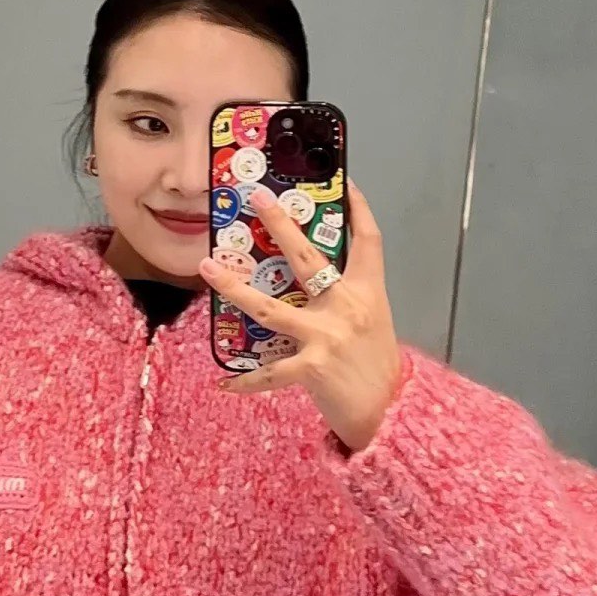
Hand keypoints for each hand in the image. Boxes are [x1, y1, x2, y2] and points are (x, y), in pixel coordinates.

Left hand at [201, 178, 402, 451]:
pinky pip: (268, 373)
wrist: (388, 413)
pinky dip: (244, 381)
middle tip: (257, 197)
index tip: (344, 182)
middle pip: (309, 258)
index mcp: (367, 292)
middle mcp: (346, 308)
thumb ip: (347, 297)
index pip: (367, 240)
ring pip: (270, 308)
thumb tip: (316, 278)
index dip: (358, 208)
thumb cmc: (376, 366)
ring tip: (208, 268)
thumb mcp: (372, 321)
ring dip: (235, 288)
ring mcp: (326, 337)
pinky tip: (223, 382)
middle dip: (281, 224)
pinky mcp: (310, 369)